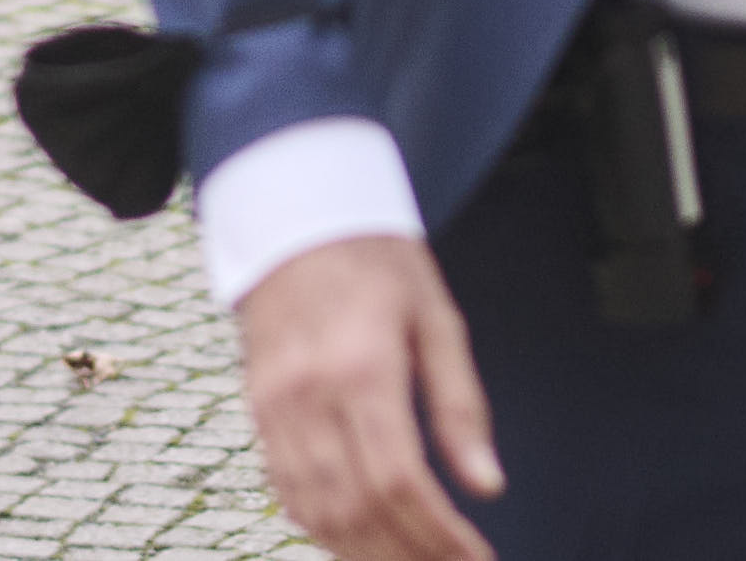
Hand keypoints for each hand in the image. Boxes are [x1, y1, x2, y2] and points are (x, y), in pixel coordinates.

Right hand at [237, 237, 505, 560]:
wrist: (295, 218)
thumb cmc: (375, 261)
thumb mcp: (437, 318)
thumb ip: (461, 405)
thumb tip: (486, 484)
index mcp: (361, 367)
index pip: (401, 480)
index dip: (439, 535)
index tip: (476, 557)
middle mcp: (309, 394)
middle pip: (359, 507)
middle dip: (410, 554)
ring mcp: (276, 407)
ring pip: (319, 511)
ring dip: (367, 553)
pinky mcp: (259, 411)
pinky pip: (287, 491)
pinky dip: (325, 530)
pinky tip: (361, 542)